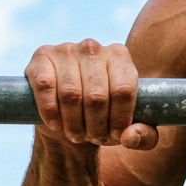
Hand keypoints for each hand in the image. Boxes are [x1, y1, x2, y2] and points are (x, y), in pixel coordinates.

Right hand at [24, 39, 157, 149]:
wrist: (68, 115)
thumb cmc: (104, 118)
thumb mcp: (129, 129)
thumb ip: (143, 137)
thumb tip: (130, 137)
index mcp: (120, 56)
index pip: (123, 91)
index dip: (119, 120)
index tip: (115, 136)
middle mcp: (93, 48)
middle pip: (97, 97)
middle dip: (95, 127)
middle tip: (93, 137)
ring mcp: (66, 49)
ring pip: (71, 95)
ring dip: (73, 124)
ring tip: (77, 134)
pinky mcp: (42, 57)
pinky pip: (45, 86)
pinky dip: (50, 111)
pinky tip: (56, 124)